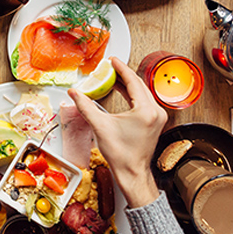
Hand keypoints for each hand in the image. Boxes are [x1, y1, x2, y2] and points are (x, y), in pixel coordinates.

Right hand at [68, 57, 167, 208]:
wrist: (132, 172)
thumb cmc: (121, 155)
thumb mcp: (100, 126)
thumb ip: (86, 106)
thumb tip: (74, 93)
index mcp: (145, 111)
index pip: (133, 82)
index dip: (121, 69)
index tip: (113, 61)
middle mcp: (156, 112)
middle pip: (139, 85)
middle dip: (124, 74)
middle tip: (111, 67)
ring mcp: (158, 117)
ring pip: (143, 92)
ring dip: (128, 84)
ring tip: (114, 77)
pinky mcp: (155, 122)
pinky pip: (144, 100)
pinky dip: (133, 94)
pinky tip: (122, 91)